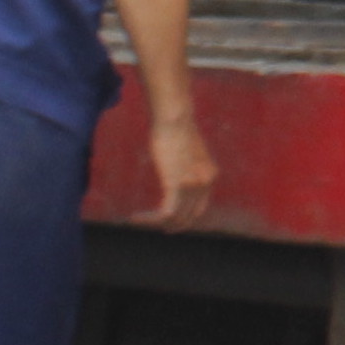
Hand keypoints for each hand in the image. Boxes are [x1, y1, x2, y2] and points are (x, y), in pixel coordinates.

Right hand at [146, 109, 215, 228]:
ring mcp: (192, 185)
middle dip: (171, 225)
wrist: (174, 118)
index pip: (199, 209)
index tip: (167, 221)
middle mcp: (205, 183)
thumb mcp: (187, 153)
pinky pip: (166, 213)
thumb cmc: (175, 131)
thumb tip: (179, 176)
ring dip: (156, 223)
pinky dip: (150, 219)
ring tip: (138, 220)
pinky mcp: (177, 184)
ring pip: (175, 217)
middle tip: (154, 226)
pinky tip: (135, 218)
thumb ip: (187, 168)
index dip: (184, 219)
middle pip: (188, 217)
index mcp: (209, 176)